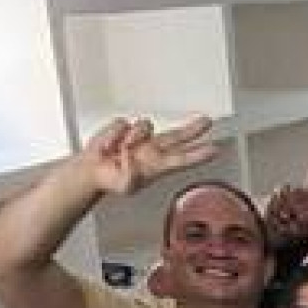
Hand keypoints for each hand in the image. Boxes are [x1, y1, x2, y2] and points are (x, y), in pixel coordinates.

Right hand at [80, 116, 217, 196]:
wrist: (92, 171)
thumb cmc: (111, 180)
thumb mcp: (123, 186)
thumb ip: (129, 179)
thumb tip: (133, 165)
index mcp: (158, 166)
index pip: (183, 158)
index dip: (199, 154)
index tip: (215, 150)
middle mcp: (153, 149)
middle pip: (178, 135)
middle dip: (193, 128)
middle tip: (207, 121)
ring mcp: (140, 137)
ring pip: (145, 125)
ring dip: (133, 136)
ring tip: (119, 151)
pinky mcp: (124, 127)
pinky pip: (122, 124)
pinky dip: (113, 135)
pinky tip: (108, 146)